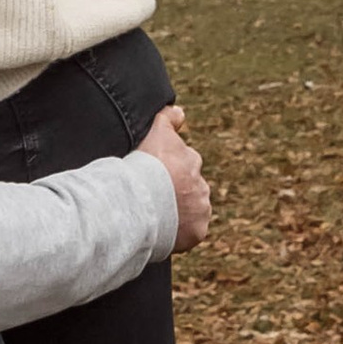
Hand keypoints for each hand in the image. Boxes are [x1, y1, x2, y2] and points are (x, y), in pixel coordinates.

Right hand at [139, 105, 210, 251]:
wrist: (141, 200)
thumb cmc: (144, 166)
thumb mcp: (156, 133)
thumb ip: (168, 118)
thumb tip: (179, 110)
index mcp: (190, 160)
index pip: (183, 164)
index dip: (166, 171)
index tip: (153, 176)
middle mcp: (201, 183)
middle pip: (188, 188)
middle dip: (175, 192)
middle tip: (152, 198)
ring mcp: (201, 208)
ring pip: (191, 210)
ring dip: (178, 213)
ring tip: (154, 217)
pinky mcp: (198, 230)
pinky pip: (190, 233)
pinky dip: (180, 233)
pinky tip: (162, 232)